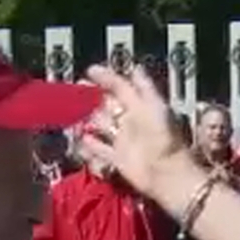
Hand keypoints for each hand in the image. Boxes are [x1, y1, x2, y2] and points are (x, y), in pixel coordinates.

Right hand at [80, 65, 195, 200]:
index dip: (105, 78)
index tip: (90, 71)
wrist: (166, 172)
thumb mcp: (154, 105)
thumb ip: (142, 86)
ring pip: (100, 125)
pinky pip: (100, 149)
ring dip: (87, 118)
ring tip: (73, 111)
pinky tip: (83, 138)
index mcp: (139, 106)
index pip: (119, 87)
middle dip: (90, 97)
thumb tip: (134, 67)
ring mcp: (123, 140)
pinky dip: (91, 144)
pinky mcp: (117, 159)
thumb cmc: (163, 137)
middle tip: (75, 91)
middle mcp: (129, 122)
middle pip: (106, 105)